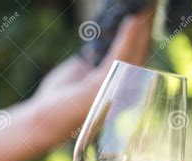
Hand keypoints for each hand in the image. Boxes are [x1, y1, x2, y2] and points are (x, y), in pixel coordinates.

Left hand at [27, 9, 153, 141]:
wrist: (41, 118)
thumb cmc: (56, 99)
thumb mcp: (76, 72)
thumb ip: (91, 62)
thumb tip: (97, 49)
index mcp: (114, 86)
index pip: (132, 58)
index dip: (140, 37)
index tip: (143, 17)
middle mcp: (120, 90)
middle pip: (139, 55)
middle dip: (146, 29)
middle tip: (150, 6)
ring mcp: (113, 90)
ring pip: (135, 54)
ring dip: (142, 30)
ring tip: (145, 8)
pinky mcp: (101, 87)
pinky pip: (119, 57)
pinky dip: (127, 37)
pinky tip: (132, 20)